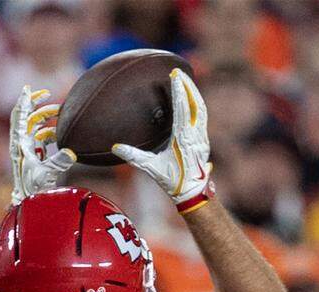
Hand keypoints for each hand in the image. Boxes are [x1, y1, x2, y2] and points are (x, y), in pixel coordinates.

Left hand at [10, 86, 75, 202]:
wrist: (29, 203)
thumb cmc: (34, 190)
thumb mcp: (45, 174)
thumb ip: (58, 162)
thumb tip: (71, 152)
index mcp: (20, 144)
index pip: (20, 117)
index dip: (24, 101)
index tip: (28, 87)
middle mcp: (21, 144)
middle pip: (26, 117)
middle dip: (37, 104)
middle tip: (48, 95)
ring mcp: (27, 149)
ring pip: (35, 126)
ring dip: (46, 118)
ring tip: (60, 113)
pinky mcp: (34, 156)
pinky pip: (40, 138)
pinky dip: (49, 132)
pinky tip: (58, 134)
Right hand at [113, 68, 211, 209]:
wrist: (193, 194)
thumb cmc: (173, 182)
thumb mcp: (152, 169)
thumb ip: (134, 157)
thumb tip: (115, 148)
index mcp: (183, 139)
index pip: (182, 109)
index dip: (179, 91)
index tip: (174, 75)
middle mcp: (195, 136)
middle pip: (196, 104)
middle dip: (188, 85)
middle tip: (179, 70)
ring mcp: (202, 137)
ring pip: (201, 109)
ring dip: (194, 92)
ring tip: (186, 79)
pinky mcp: (204, 140)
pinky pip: (202, 116)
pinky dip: (196, 103)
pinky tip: (192, 97)